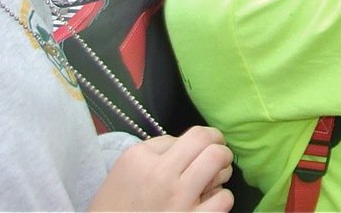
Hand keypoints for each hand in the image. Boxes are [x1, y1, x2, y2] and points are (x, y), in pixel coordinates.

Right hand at [90, 125, 234, 211]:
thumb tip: (190, 144)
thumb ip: (157, 150)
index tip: (195, 152)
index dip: (195, 143)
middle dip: (217, 143)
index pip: (185, 135)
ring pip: (219, 160)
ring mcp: (177, 200)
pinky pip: (224, 198)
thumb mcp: (125, 169)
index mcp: (140, 158)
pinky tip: (210, 203)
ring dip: (222, 168)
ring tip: (214, 177)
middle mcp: (159, 175)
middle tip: (216, 152)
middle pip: (206, 139)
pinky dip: (221, 198)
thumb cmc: (116, 208)